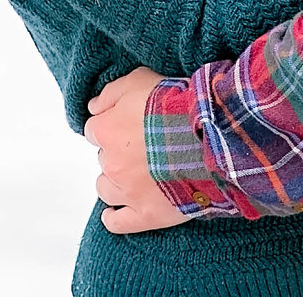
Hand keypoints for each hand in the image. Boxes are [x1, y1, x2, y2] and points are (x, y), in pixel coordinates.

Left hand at [84, 68, 179, 233]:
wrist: (208, 135)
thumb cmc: (176, 106)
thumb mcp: (140, 80)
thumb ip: (110, 93)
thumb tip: (94, 107)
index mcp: (107, 131)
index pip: (95, 130)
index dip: (112, 125)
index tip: (128, 125)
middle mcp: (111, 163)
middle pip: (104, 159)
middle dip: (119, 152)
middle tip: (144, 146)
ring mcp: (128, 192)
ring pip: (106, 189)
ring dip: (115, 181)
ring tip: (135, 175)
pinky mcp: (147, 214)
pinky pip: (118, 223)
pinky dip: (114, 218)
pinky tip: (114, 213)